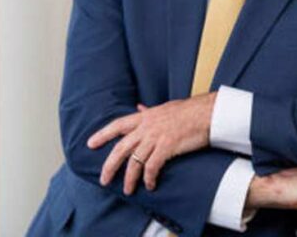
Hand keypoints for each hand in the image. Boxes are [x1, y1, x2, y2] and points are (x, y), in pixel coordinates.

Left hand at [87, 93, 216, 193]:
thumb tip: (139, 107)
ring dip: (130, 178)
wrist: (206, 113)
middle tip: (104, 180)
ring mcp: (156, 137)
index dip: (102, 134)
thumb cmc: (188, 111)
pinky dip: (149, 178)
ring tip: (128, 190)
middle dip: (110, 165)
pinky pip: (152, 166)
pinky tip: (150, 185)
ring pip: (135, 161)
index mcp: (144, 117)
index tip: (90, 143)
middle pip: (121, 147)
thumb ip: (149, 112)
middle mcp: (146, 126)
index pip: (117, 125)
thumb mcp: (164, 108)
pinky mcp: (167, 147)